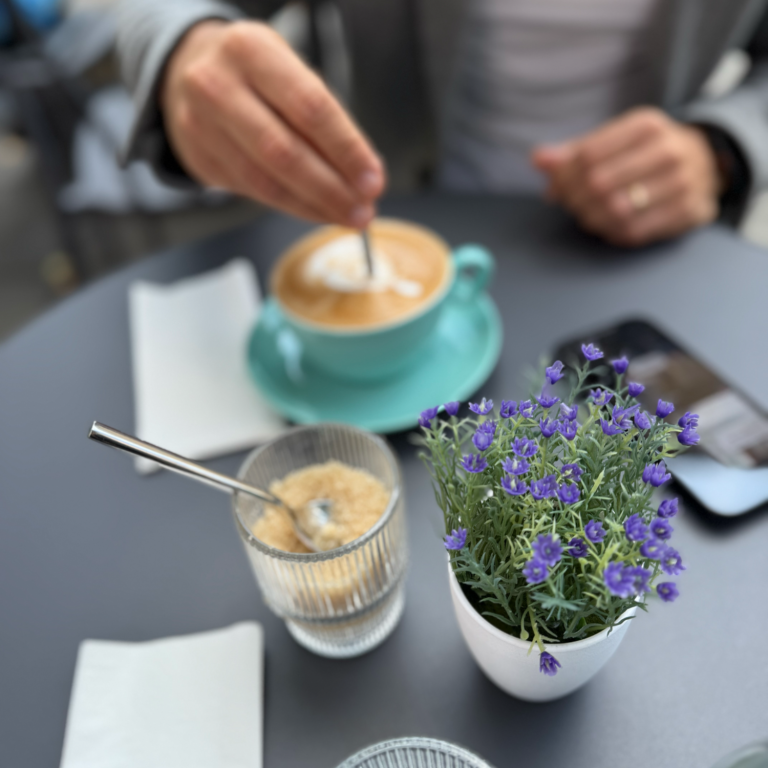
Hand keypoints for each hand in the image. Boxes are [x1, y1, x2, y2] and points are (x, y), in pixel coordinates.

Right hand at [161, 20, 384, 225]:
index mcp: (251, 51)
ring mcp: (200, 125)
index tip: (373, 180)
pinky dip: (292, 206)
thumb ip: (323, 119)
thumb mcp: (289, 71)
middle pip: (284, 151)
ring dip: (313, 205)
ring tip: (346, 215)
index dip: (346, 150)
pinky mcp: (198, 158)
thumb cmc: (255, 74)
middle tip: (363, 211)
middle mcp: (218, 85)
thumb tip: (361, 175)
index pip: (310, 108)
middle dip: (331, 188)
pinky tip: (316, 210)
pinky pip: (252, 192)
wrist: (184, 70)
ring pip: (265, 181)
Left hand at [532, 108, 721, 246]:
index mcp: (644, 125)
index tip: (556, 187)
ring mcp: (683, 181)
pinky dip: (612, 233)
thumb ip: (574, 152)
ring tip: (586, 216)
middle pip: (598, 183)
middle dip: (574, 199)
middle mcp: (668, 149)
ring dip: (590, 219)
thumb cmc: (646, 154)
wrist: (706, 164)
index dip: (564, 177)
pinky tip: (607, 227)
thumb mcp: (615, 142)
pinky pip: (635, 232)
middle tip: (569, 205)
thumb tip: (538, 159)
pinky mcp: (688, 211)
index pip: (588, 155)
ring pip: (616, 210)